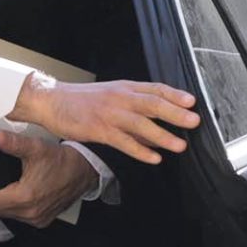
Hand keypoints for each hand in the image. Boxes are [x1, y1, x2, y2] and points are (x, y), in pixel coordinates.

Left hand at [0, 132, 96, 227]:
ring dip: (7, 203)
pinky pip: (23, 217)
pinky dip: (20, 207)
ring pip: (10, 215)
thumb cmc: (62, 160)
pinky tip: (23, 193)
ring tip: (10, 185)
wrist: (84, 170)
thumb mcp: (36, 148)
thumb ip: (14, 143)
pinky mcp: (45, 220)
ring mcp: (38, 219)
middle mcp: (31, 213)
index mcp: (25, 197)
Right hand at [9, 73, 198, 163]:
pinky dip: (140, 151)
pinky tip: (154, 158)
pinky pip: (124, 142)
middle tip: (194, 121)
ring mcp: (110, 113)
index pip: (154, 88)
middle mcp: (120, 98)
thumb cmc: (81, 100)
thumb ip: (134, 110)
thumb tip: (158, 130)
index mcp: (124, 87)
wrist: (51, 100)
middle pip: (152, 104)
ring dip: (162, 135)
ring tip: (179, 145)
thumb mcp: (110, 96)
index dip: (174, 94)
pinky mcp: (99, 129)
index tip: (192, 102)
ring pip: (141, 124)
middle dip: (176, 113)